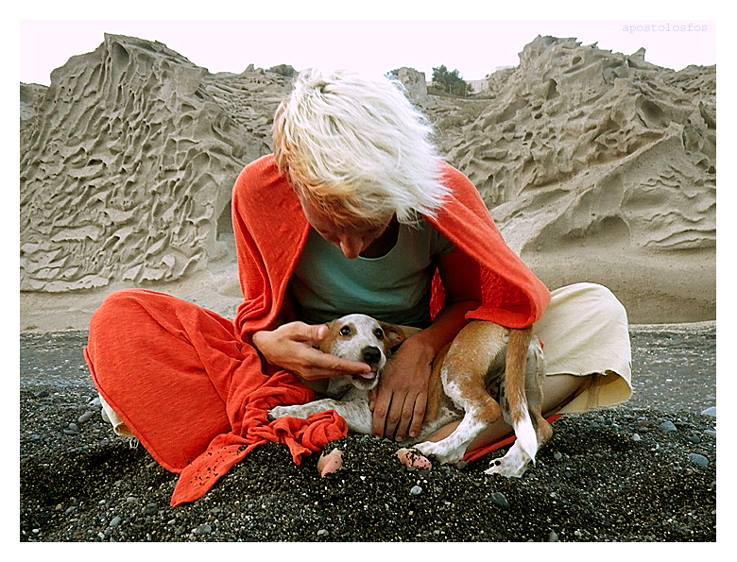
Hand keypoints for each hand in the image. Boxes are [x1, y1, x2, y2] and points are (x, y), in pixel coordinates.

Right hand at [252, 321, 371, 380]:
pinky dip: (341, 372)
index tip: (365, 368)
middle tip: (373, 371)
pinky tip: (350, 369)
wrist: (266, 350)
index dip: (351, 367)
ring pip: (334, 375)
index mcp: (308, 359)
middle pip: (337, 372)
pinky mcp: (310, 375)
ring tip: (366, 371)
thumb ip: (310, 330)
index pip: (334, 364)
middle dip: (355, 372)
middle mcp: (310, 370)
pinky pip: (329, 375)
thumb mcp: (293, 328)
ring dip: (349, 373)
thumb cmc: (281, 336)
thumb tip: (324, 331)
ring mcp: (309, 374)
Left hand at [370, 336, 434, 441]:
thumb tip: (372, 408)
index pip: (381, 411)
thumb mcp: (382, 373)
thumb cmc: (397, 362)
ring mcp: (413, 391)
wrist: (417, 351)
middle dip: (389, 431)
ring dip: (401, 430)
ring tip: (397, 438)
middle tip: (387, 439)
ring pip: (406, 416)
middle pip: (393, 416)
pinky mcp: (423, 392)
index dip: (378, 426)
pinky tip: (412, 432)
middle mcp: (400, 390)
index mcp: (387, 386)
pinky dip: (416, 424)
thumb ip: (376, 391)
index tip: (377, 435)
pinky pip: (420, 411)